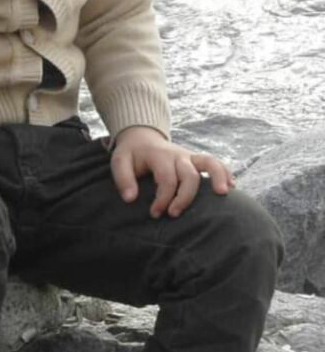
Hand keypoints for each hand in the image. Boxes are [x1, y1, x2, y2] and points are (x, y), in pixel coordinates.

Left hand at [111, 126, 234, 218]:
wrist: (142, 137)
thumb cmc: (131, 154)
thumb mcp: (119, 161)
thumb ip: (123, 179)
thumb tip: (130, 199)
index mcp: (159, 156)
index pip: (166, 178)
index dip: (163, 198)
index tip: (155, 213)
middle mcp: (178, 155)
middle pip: (189, 175)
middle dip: (184, 197)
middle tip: (173, 215)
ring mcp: (190, 156)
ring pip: (209, 163)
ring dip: (217, 177)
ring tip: (223, 195)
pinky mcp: (196, 160)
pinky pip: (215, 163)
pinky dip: (225, 173)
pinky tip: (231, 187)